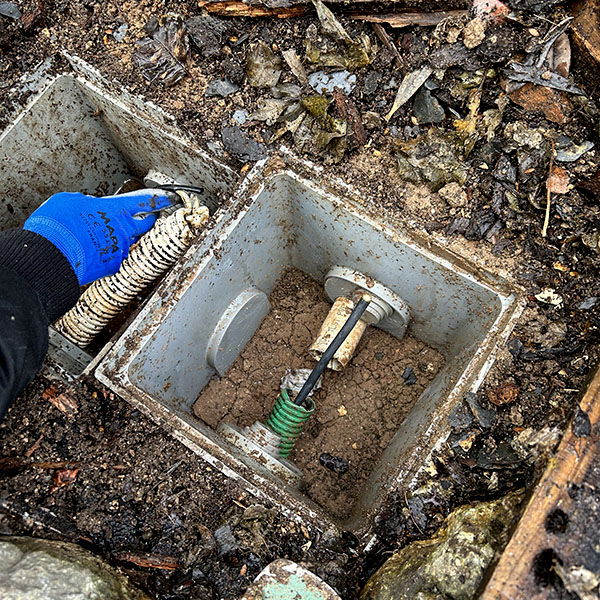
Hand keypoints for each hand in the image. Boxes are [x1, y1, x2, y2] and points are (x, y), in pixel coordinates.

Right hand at [24, 190, 172, 284]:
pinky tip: (92, 251)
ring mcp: (120, 249)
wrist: (51, 255)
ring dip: (121, 237)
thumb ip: (88, 202)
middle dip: (149, 219)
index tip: (170, 197)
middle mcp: (123, 230)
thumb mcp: (69, 201)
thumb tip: (91, 206)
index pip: (146, 201)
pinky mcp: (113, 265)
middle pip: (147, 224)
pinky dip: (108, 252)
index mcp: (114, 209)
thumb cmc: (57, 226)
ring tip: (102, 235)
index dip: (160, 199)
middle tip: (147, 216)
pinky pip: (116, 255)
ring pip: (129, 241)